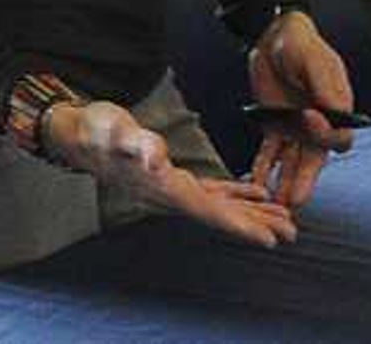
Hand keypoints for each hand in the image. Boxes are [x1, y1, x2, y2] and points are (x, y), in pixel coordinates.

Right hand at [42, 99, 298, 246]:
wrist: (78, 134)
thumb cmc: (96, 131)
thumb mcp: (113, 130)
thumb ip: (133, 143)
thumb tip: (153, 156)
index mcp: (163, 187)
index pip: (208, 211)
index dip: (239, 225)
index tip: (269, 238)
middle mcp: (171, 195)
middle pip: (221, 216)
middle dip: (256, 226)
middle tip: (292, 232)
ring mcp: (174, 189)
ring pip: (221, 207)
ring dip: (253, 214)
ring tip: (284, 219)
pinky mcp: (174, 178)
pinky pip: (212, 192)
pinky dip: (236, 195)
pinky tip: (256, 193)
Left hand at [242, 11, 357, 209]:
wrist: (274, 36)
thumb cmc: (301, 45)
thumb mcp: (314, 61)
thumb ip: (324, 87)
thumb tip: (331, 115)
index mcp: (336, 110)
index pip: (338, 139)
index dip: (326, 137)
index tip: (313, 121)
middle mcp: (318, 125)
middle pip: (314, 159)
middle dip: (305, 181)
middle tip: (296, 201)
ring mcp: (296, 128)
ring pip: (292, 162)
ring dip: (285, 182)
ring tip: (277, 203)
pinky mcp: (274, 127)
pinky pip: (269, 153)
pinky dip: (263, 167)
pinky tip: (255, 182)